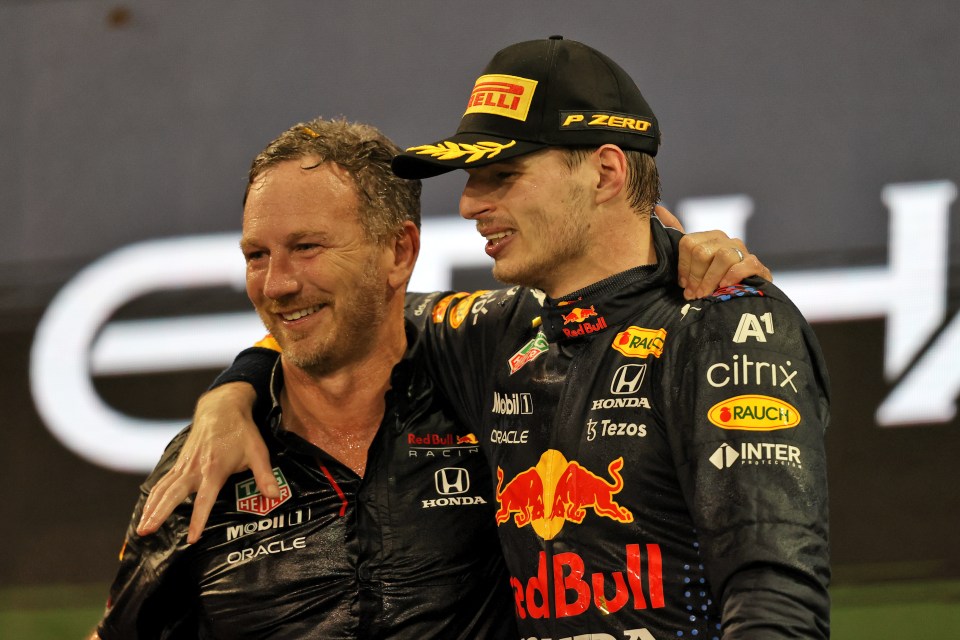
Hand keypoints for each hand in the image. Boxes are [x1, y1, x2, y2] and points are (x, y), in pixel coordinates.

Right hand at [136, 382, 276, 543]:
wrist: (221, 408)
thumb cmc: (241, 431)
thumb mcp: (258, 451)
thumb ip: (264, 475)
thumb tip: (276, 496)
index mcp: (214, 469)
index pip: (205, 500)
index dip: (198, 520)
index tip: (192, 539)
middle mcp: (195, 469)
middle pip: (173, 494)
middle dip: (159, 514)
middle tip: (145, 532)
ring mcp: (185, 465)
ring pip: (163, 489)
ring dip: (151, 508)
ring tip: (141, 528)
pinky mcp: (180, 462)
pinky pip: (163, 482)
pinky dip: (153, 496)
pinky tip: (147, 509)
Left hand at [656, 205, 772, 299]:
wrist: (743, 296)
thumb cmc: (712, 279)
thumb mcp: (692, 260)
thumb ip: (677, 235)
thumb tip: (658, 209)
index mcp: (708, 238)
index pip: (687, 243)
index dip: (683, 267)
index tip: (682, 285)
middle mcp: (725, 240)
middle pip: (702, 251)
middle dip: (695, 276)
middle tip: (693, 294)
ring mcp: (742, 251)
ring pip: (723, 257)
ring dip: (711, 280)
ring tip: (705, 295)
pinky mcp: (757, 265)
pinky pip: (745, 264)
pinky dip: (733, 276)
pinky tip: (725, 286)